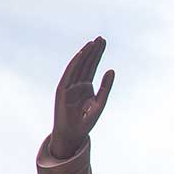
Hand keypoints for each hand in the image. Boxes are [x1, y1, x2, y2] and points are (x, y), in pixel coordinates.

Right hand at [51, 36, 114, 158]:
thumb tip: (111, 69)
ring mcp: (69, 85)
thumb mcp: (100, 103)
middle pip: (87, 63)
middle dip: (94, 51)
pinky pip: (69, 74)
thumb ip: (106, 87)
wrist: (73, 135)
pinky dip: (75, 64)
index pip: (93, 66)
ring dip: (85, 54)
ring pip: (78, 66)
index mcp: (87, 86)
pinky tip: (81, 54)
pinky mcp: (62, 90)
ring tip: (93, 42)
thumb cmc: (86, 122)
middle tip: (101, 38)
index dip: (98, 54)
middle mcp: (77, 83)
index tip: (103, 42)